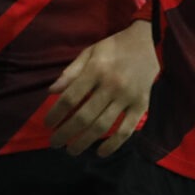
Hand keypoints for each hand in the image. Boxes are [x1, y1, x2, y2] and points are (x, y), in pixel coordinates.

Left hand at [45, 20, 153, 155]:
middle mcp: (111, 85)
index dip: (56, 114)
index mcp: (96, 70)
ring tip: (71, 150)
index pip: (70, 98)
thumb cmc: (113, 48)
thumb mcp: (89, 52)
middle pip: (84, 116)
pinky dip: (113, 144)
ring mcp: (127, 97)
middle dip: (66, 133)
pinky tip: (100, 152)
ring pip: (102, 126)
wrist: (147, 42)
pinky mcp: (141, 105)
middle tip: (55, 143)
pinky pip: (126, 130)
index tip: (48, 124)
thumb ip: (71, 72)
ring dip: (84, 141)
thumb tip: (51, 92)